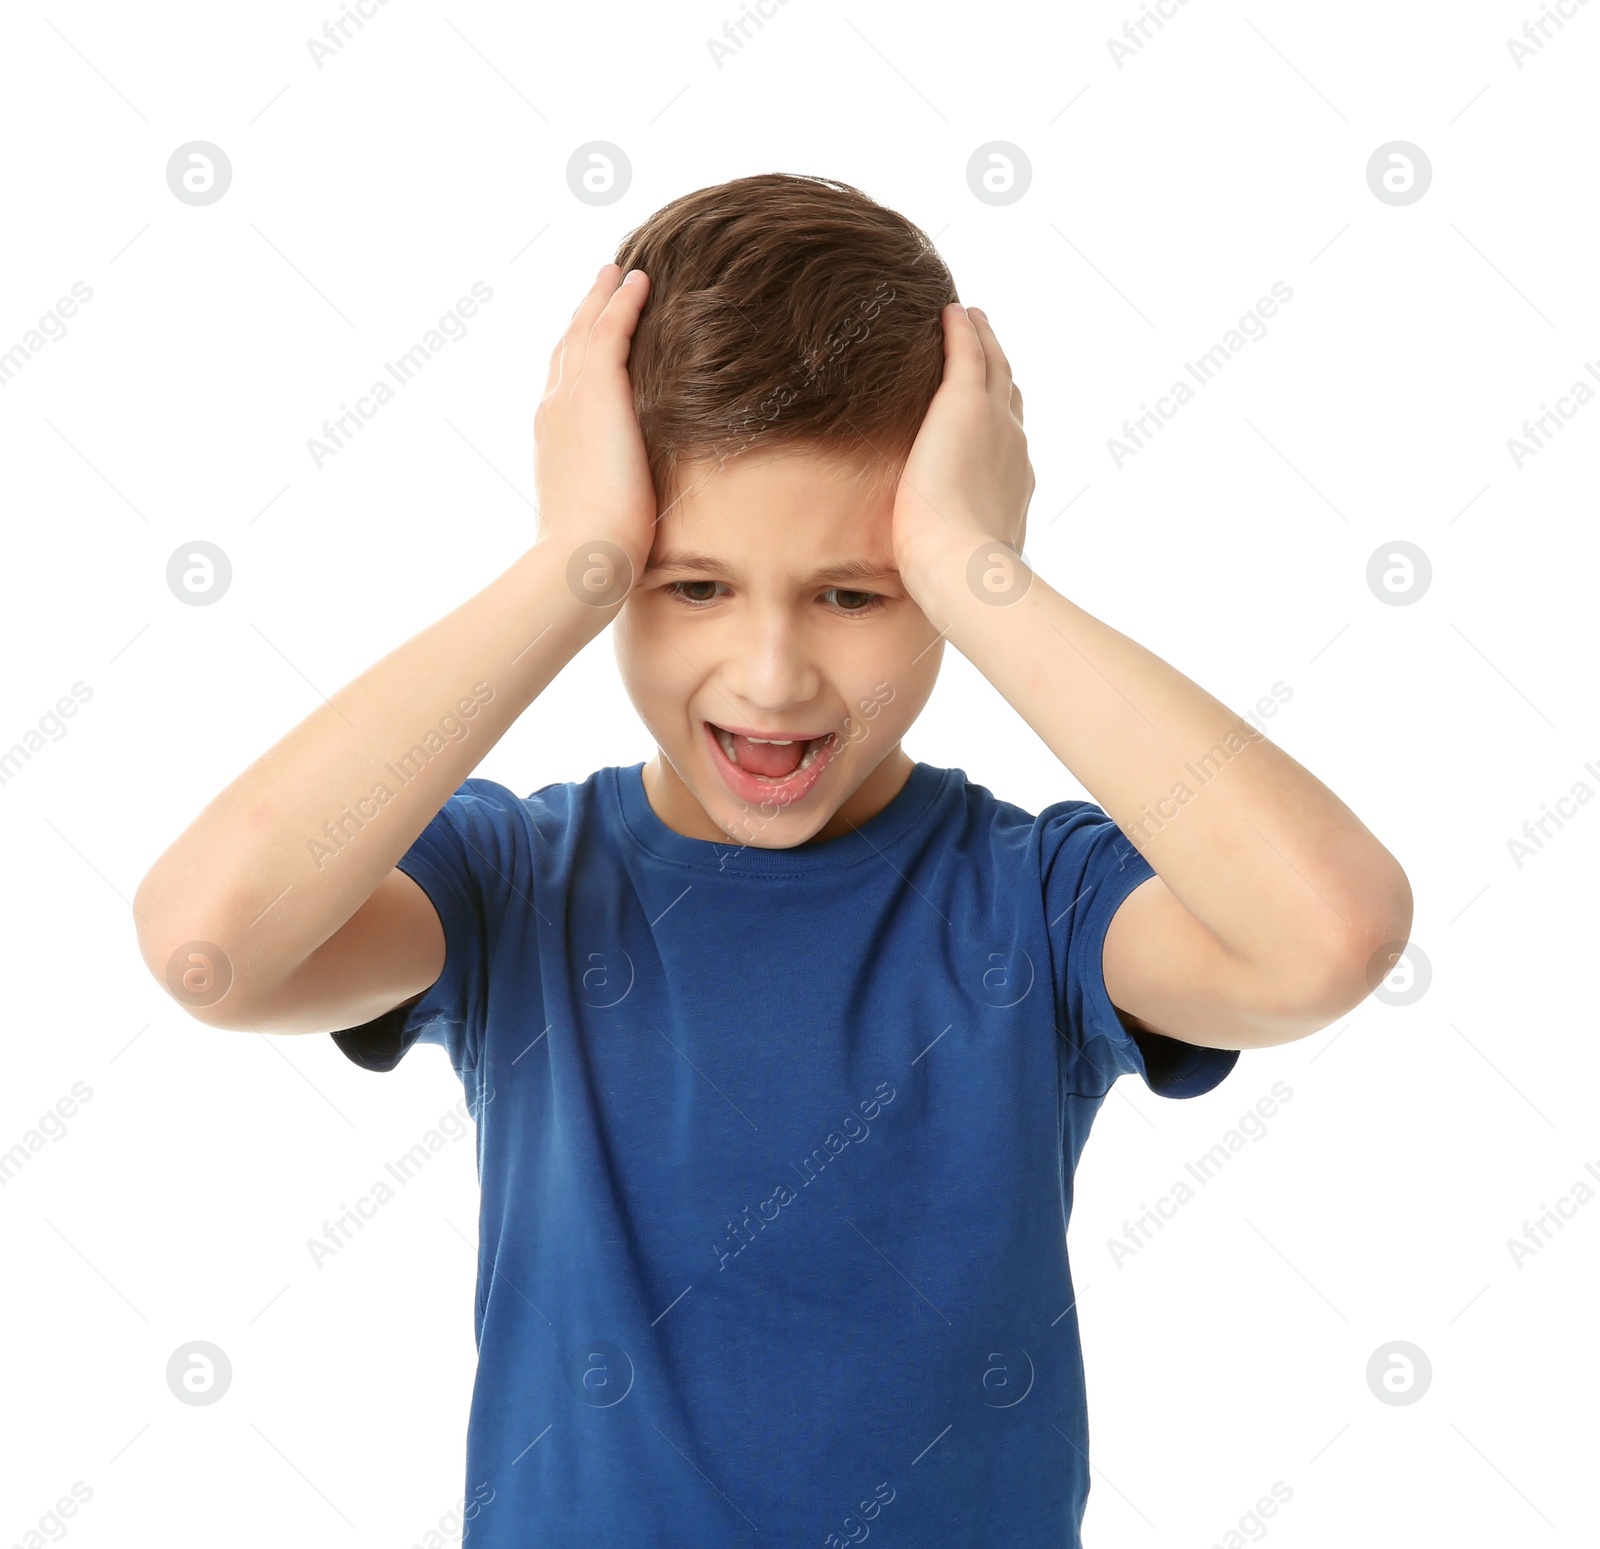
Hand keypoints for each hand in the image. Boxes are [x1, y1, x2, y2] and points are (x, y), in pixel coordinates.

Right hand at [534, 262, 657, 590]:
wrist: (584, 554)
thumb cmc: (594, 556)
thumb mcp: (598, 522)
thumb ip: (607, 503)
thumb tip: (629, 523)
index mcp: (554, 440)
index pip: (566, 385)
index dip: (578, 354)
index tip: (592, 333)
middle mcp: (555, 410)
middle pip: (569, 346)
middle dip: (586, 313)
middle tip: (603, 283)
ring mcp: (572, 397)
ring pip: (587, 329)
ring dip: (604, 296)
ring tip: (622, 271)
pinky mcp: (598, 391)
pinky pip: (611, 330)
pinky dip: (623, 302)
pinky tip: (641, 281)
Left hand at [890, 304, 1034, 602]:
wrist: (960, 562)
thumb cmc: (955, 574)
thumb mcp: (964, 555)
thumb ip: (958, 547)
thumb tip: (941, 572)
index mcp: (1013, 479)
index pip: (1009, 436)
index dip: (1001, 414)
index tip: (991, 401)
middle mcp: (1012, 443)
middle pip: (1009, 392)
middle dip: (998, 367)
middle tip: (985, 342)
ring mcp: (993, 421)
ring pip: (992, 364)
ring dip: (982, 339)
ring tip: (969, 318)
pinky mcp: (964, 404)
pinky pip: (966, 350)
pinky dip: (961, 329)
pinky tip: (950, 311)